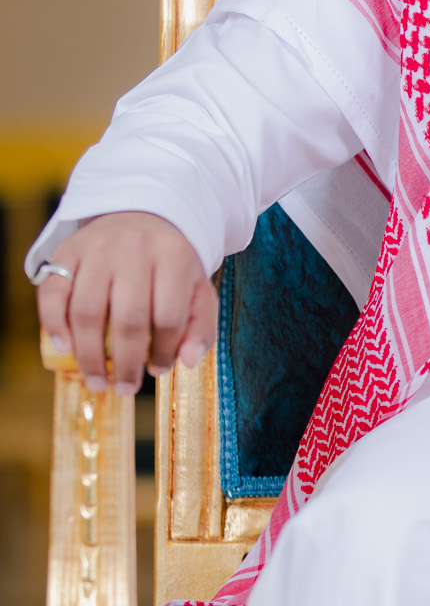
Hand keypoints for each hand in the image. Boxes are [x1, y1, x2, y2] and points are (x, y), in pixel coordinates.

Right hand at [36, 212, 216, 394]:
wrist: (140, 217)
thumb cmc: (169, 265)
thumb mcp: (197, 288)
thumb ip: (201, 326)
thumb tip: (187, 361)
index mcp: (174, 255)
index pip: (169, 316)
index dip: (164, 351)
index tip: (158, 369)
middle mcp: (135, 247)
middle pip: (128, 318)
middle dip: (127, 363)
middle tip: (125, 388)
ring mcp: (97, 248)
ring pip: (88, 311)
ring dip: (89, 355)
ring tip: (97, 380)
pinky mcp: (67, 251)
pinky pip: (53, 293)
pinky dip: (55, 325)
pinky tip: (66, 349)